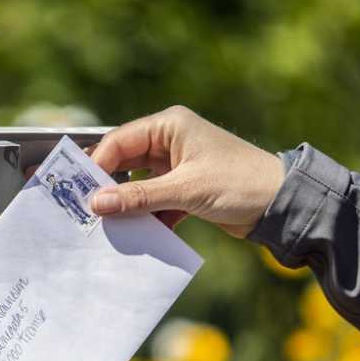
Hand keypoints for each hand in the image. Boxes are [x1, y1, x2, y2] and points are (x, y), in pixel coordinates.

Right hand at [89, 106, 284, 237]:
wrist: (282, 204)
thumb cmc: (240, 183)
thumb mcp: (186, 190)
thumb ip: (139, 197)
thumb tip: (97, 203)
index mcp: (169, 126)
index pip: (119, 141)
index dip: (96, 166)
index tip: (76, 191)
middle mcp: (169, 141)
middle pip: (124, 162)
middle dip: (106, 185)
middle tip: (82, 207)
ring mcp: (176, 166)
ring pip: (136, 184)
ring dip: (125, 205)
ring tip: (104, 224)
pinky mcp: (184, 189)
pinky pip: (152, 201)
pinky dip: (144, 217)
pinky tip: (133, 234)